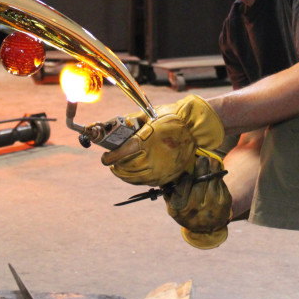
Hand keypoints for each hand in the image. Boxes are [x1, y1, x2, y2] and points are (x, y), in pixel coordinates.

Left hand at [100, 95, 224, 185]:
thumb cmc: (170, 120)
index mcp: (143, 143)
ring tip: (120, 167)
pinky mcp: (163, 178)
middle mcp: (149, 160)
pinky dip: (135, 177)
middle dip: (115, 164)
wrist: (193, 130)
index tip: (105, 157)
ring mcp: (157, 171)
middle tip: (111, 161)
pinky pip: (143, 182)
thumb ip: (128, 123)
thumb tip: (110, 126)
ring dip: (123, 172)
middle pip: (123, 168)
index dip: (109, 158)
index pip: (118, 156)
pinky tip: (134, 171)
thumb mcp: (147, 117)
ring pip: (132, 178)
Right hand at [164, 155, 232, 249]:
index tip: (185, 172)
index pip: (180, 194)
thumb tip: (164, 173)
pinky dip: (218, 175)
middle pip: (199, 185)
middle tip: (202, 158)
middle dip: (201, 169)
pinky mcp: (224, 204)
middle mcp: (196, 210)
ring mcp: (211, 208)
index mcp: (179, 209)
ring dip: (212, 168)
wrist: (206, 226)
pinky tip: (216, 168)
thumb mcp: (173, 205)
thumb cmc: (185, 209)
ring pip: (212, 182)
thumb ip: (169, 191)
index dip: (183, 182)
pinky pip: (221, 185)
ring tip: (210, 160)